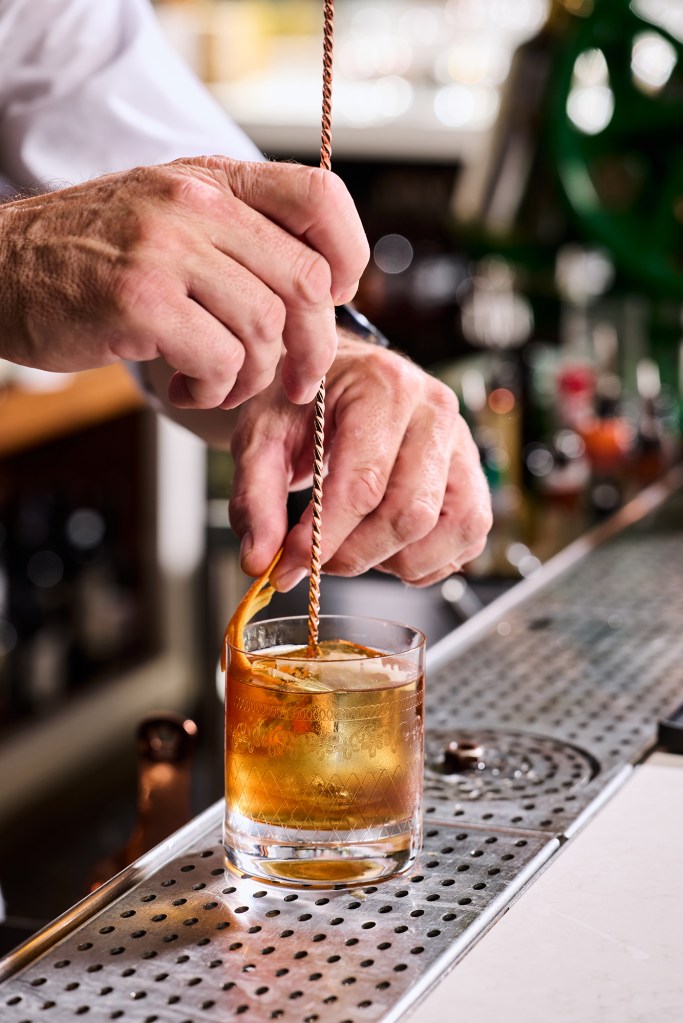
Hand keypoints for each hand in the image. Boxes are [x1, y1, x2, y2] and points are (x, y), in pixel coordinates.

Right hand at [0, 156, 368, 408]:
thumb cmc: (92, 257)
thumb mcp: (171, 219)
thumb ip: (239, 239)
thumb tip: (319, 292)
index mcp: (212, 180)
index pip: (321, 197)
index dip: (349, 256)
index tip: (334, 300)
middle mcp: (194, 203)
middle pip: (305, 282)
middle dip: (313, 349)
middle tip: (294, 382)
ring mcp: (164, 247)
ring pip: (264, 329)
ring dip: (250, 378)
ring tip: (217, 385)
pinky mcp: (137, 299)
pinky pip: (218, 359)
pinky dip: (212, 391)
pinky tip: (185, 388)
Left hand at [229, 335, 491, 588]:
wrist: (337, 381)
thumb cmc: (304, 403)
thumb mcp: (262, 436)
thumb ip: (257, 499)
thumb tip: (262, 562)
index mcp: (384, 385)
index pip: (363, 484)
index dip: (325, 537)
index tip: (292, 563)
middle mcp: (435, 411)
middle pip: (410, 514)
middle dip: (357, 554)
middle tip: (319, 558)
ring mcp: (463, 444)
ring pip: (450, 532)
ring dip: (397, 560)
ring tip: (356, 543)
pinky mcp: (475, 476)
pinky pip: (467, 539)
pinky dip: (427, 560)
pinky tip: (387, 544)